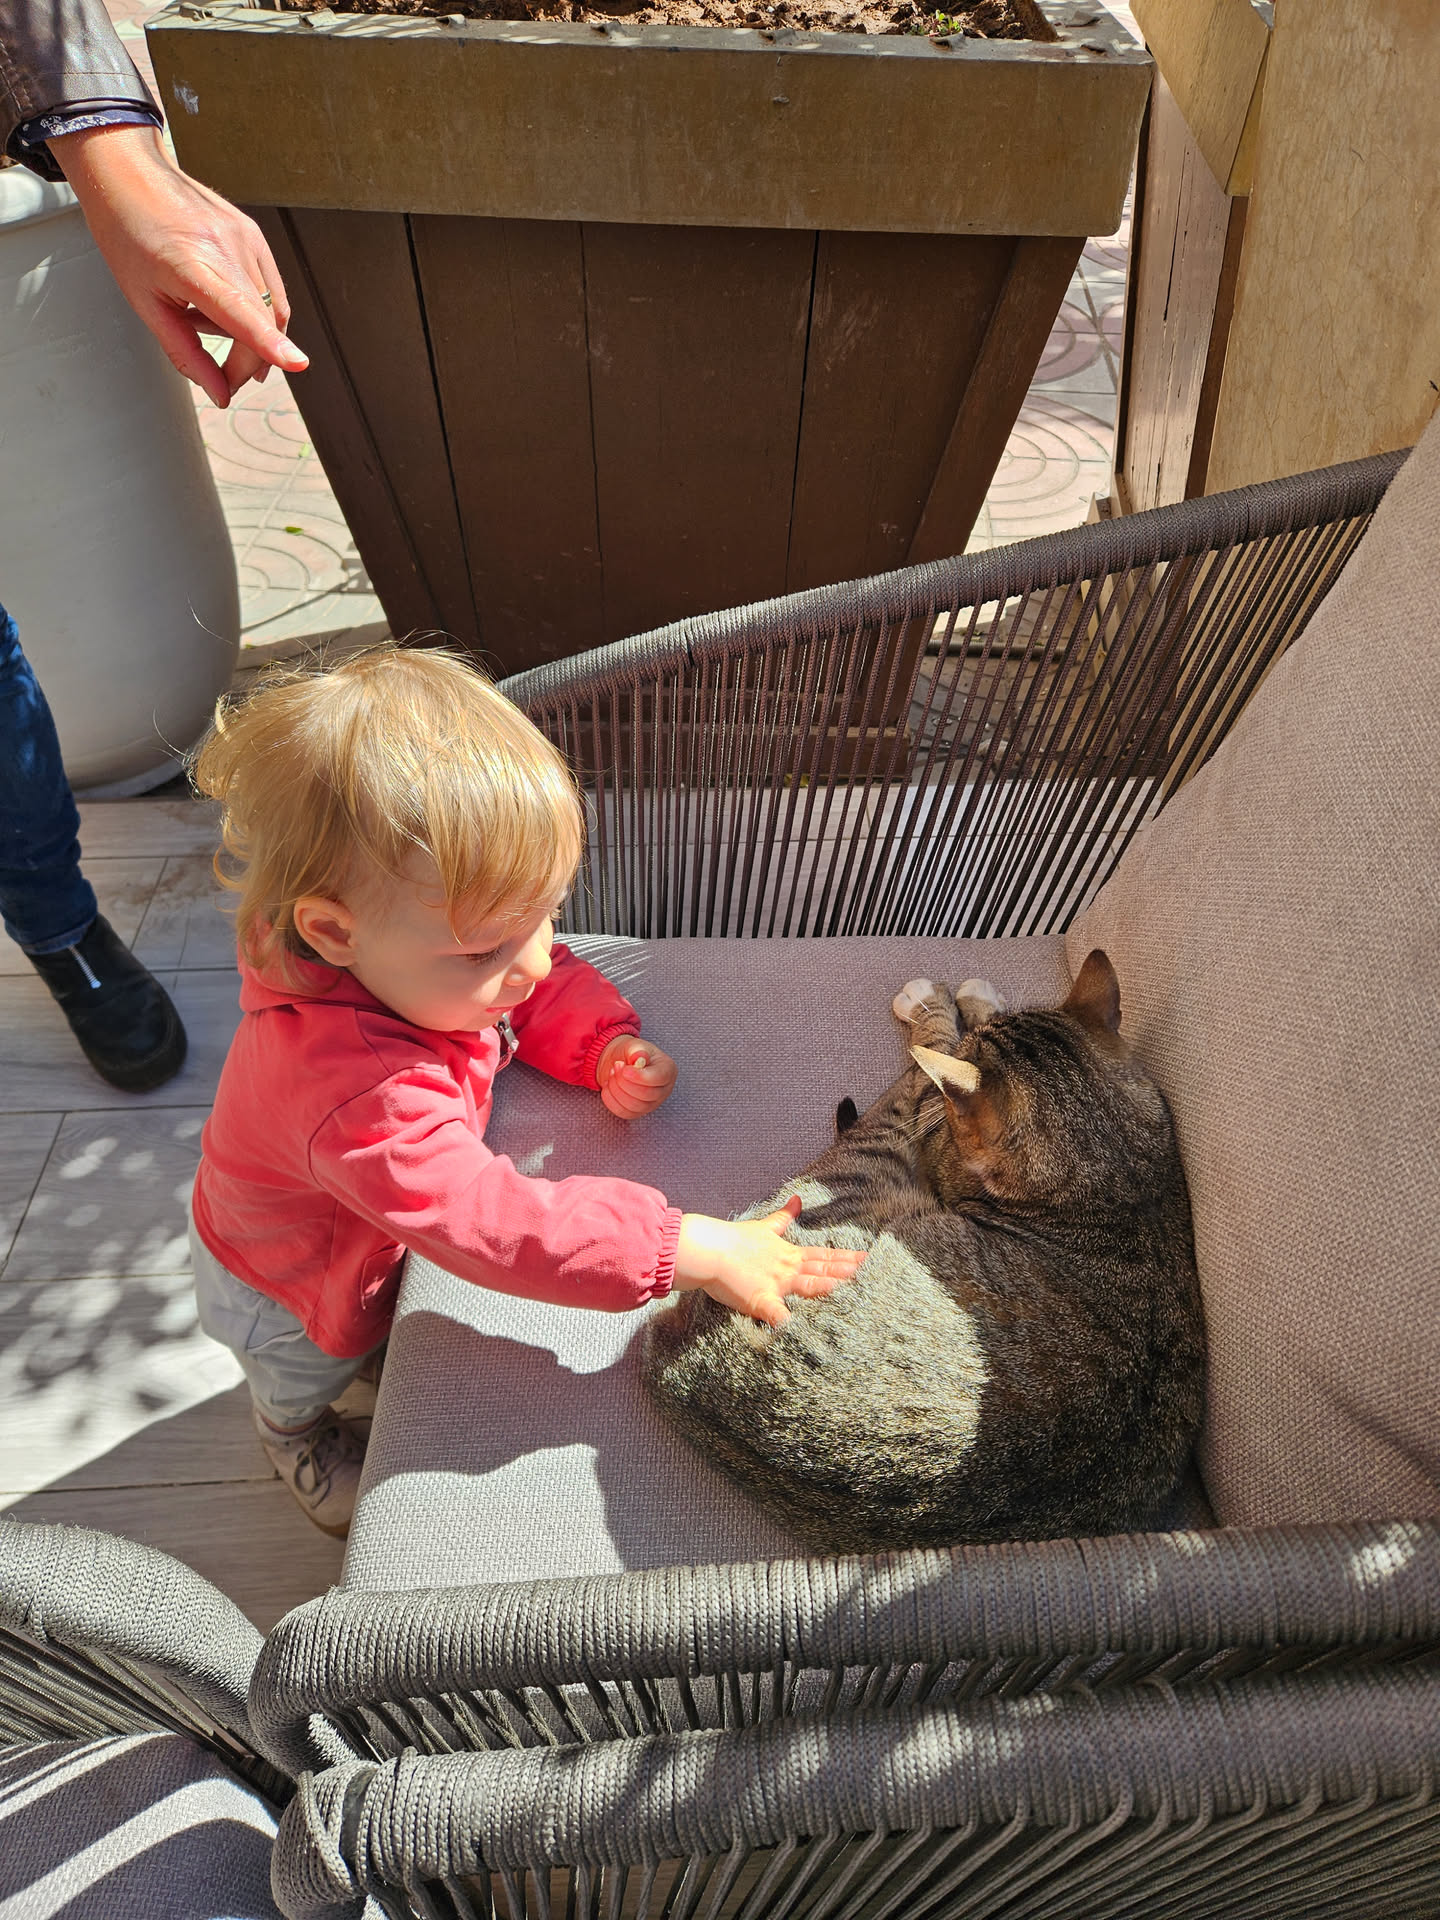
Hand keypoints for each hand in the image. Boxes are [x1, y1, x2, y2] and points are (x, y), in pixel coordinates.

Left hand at [49, 124, 308, 406]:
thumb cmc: (129, 234)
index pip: (237, 309)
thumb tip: (219, 393)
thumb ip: (184, 353)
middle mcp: (224, 246)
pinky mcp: (255, 235)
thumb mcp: (144, 303)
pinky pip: (270, 290)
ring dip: (249, 337)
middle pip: (260, 324)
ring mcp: (245, 237)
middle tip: (222, 379)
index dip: (267, 341)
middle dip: (246, 363)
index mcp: (189, 263)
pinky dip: (253, 311)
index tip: (296, 362)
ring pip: (270, 311)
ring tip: (205, 325)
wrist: (129, 174)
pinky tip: (222, 307)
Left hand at [597, 1034, 677, 1118]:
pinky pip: (623, 1112)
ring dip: (616, 1089)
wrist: (620, 1063)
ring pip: (633, 1105)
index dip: (640, 1076)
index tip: (624, 1069)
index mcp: (668, 1070)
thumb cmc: (631, 1053)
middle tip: (616, 1066)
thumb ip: (638, 1050)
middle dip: (624, 1081)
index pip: (659, 1078)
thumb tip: (639, 1057)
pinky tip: (609, 1085)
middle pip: (645, 1094)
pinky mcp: (637, 1112)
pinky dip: (610, 1099)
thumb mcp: (634, 1046)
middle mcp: (663, 1090)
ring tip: (612, 1073)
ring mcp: (651, 1104)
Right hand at [674, 1197, 865, 1327]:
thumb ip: (783, 1217)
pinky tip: (805, 1333)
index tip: (871, 1259)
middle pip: (827, 1271)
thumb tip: (797, 1198)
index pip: (826, 1257)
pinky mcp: (761, 1299)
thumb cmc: (733, 1240)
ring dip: (835, 1290)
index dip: (850, 1259)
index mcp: (790, 1255)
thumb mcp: (763, 1226)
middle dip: (853, 1274)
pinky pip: (779, 1314)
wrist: (708, 1248)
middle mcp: (789, 1268)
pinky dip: (791, 1324)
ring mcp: (777, 1283)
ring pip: (813, 1287)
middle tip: (879, 1276)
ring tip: (858, 1295)